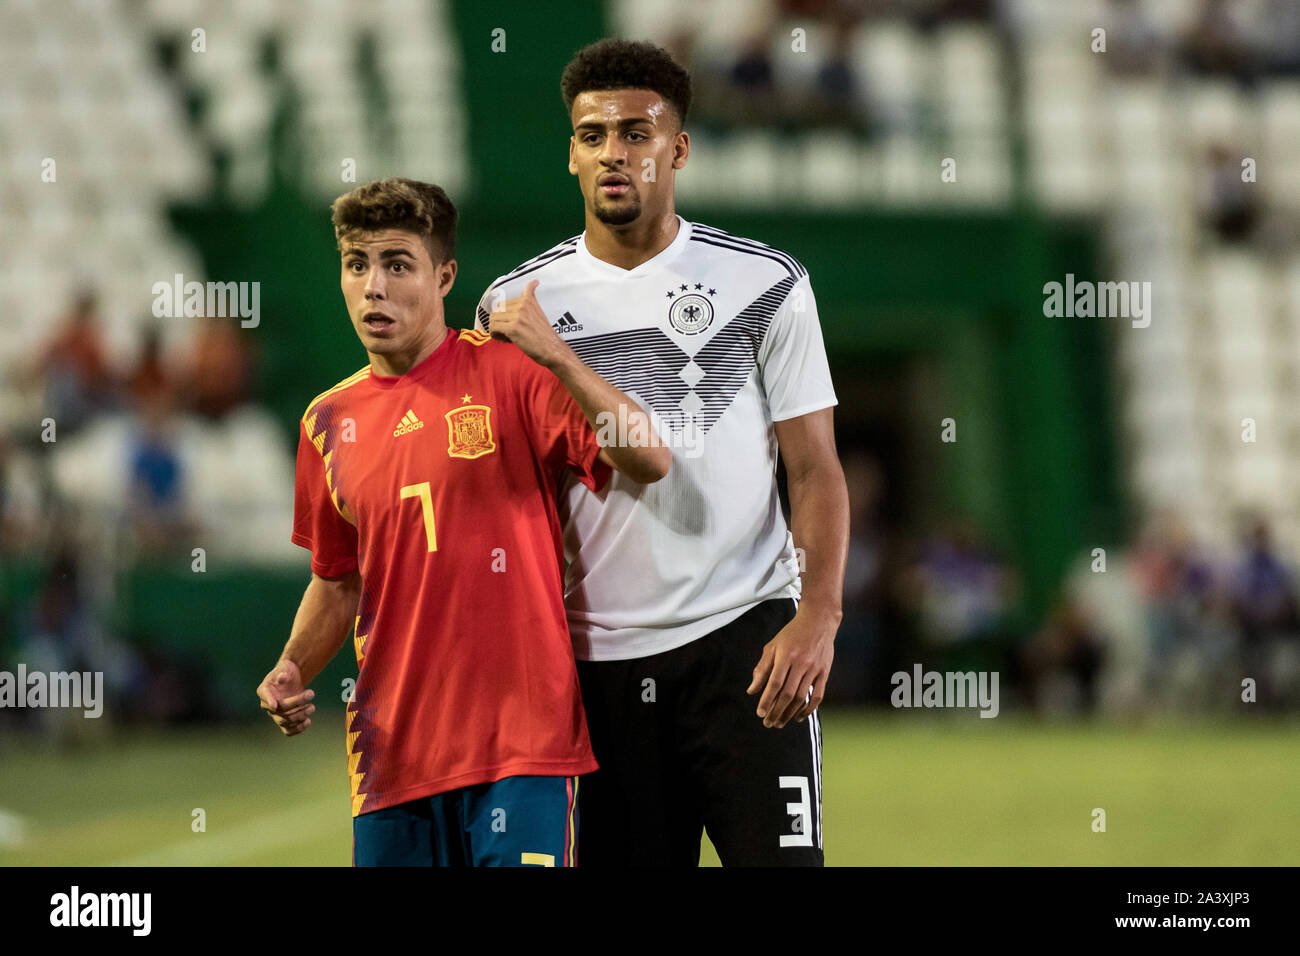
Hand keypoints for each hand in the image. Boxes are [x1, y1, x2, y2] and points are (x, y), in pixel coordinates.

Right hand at [257, 659, 314, 735]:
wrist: (293, 678)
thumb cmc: (287, 670)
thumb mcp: (286, 667)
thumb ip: (283, 673)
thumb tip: (283, 678)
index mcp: (264, 690)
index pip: (265, 697)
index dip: (269, 701)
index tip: (276, 705)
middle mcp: (267, 705)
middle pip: (280, 710)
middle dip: (297, 703)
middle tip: (311, 693)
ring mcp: (276, 715)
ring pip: (285, 722)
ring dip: (300, 715)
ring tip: (312, 707)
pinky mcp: (285, 721)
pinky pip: (288, 731)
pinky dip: (298, 729)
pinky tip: (308, 721)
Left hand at [489, 280, 569, 368]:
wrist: (552, 349)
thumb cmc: (544, 334)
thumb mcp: (539, 309)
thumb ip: (531, 297)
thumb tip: (533, 282)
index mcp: (527, 300)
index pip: (504, 303)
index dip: (505, 314)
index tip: (512, 322)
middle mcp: (522, 305)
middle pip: (497, 310)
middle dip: (500, 321)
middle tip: (509, 331)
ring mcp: (517, 316)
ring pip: (493, 318)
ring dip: (497, 328)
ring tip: (507, 336)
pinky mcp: (513, 328)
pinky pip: (494, 327)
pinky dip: (496, 334)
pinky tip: (505, 339)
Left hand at [746, 609, 835, 727]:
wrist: (818, 621)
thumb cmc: (791, 634)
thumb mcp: (772, 646)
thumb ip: (762, 668)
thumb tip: (751, 691)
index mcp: (785, 655)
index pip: (774, 683)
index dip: (766, 700)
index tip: (760, 714)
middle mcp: (801, 663)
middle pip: (787, 694)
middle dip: (776, 711)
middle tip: (768, 724)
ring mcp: (814, 668)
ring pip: (801, 697)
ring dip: (789, 713)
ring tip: (780, 723)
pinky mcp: (825, 672)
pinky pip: (817, 696)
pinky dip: (808, 709)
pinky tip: (799, 717)